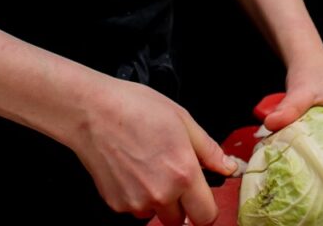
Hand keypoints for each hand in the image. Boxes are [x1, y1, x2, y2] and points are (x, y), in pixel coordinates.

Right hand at [73, 76, 236, 224]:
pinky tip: (130, 167)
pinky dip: (136, 194)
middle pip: (180, 219)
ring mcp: (136, 203)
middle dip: (180, 202)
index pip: (207, 216)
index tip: (200, 192)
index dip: (206, 205)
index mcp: (183, 174)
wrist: (93, 112)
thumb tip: (230, 167)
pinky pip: (135, 208)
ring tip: (147, 164)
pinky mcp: (116, 204)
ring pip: (156, 213)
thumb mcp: (182, 119)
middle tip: (170, 171)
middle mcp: (161, 194)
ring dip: (157, 198)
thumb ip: (209, 150)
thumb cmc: (137, 108)